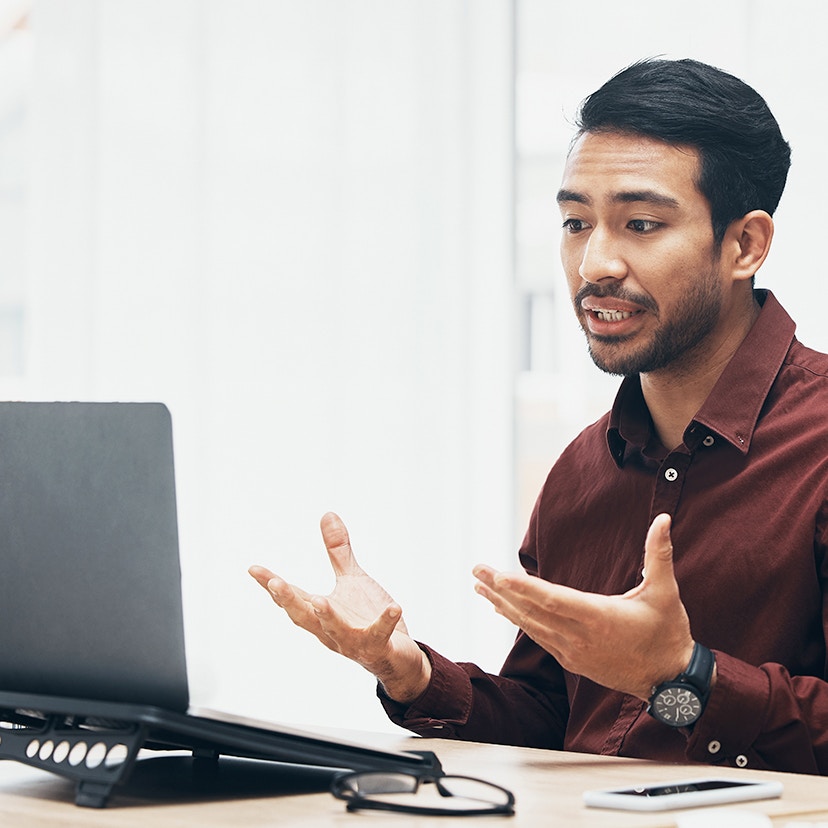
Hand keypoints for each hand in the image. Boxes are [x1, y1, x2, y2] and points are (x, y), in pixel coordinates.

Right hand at [249, 512, 430, 703]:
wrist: (397, 655)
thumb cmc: (367, 617)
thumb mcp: (352, 580)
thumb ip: (337, 551)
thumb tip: (328, 514)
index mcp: (320, 613)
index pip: (292, 597)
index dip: (272, 585)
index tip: (253, 568)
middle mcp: (330, 631)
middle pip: (304, 617)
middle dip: (290, 601)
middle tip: (276, 584)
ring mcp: (353, 642)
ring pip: (336, 631)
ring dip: (327, 616)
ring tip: (320, 600)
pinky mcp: (378, 647)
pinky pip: (380, 634)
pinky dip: (385, 621)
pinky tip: (394, 608)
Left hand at [472, 513, 693, 699]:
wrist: (670, 682)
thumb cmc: (667, 633)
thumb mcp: (665, 592)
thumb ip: (659, 554)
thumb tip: (664, 518)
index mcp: (598, 616)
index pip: (552, 599)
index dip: (523, 588)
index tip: (498, 575)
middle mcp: (579, 635)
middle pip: (531, 610)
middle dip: (500, 589)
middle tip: (476, 570)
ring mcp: (572, 650)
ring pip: (530, 624)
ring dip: (502, 604)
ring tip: (479, 586)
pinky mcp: (571, 659)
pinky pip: (537, 637)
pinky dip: (518, 621)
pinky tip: (502, 609)